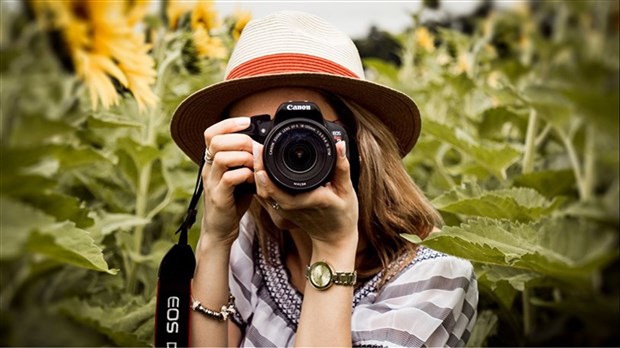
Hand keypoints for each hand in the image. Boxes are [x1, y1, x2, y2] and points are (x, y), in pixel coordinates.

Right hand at [201, 117, 254, 246]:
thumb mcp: (239, 176)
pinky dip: (245, 175)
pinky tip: (253, 180)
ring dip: (244, 157)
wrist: (221, 229)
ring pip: (222, 157)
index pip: (211, 133)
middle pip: (216, 141)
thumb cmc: (232, 200)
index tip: (247, 121)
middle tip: (255, 149)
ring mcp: (211, 183)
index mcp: (212, 161)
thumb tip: (263, 145)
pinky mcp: (218, 197)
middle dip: (240, 140)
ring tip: (255, 165)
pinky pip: (229, 178)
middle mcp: (208, 169)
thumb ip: (246, 161)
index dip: (228, 123)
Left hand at [253, 141, 358, 247]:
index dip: (266, 172)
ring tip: (258, 153)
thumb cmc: (343, 216)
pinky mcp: (283, 211)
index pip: (279, 188)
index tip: (261, 152)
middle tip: (257, 147)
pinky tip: (262, 168)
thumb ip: (342, 167)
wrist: (335, 238)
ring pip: (263, 193)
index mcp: (307, 200)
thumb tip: (339, 145)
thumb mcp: (347, 190)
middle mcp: (292, 207)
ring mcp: (285, 211)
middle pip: (265, 188)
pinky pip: (267, 196)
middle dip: (257, 167)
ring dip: (257, 173)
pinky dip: (262, 182)